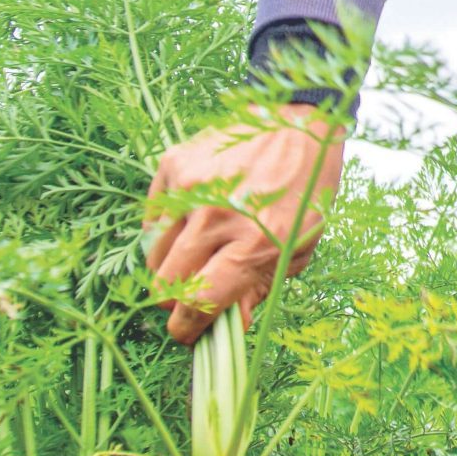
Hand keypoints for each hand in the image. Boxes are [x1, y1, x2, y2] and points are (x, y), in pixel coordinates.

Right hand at [144, 104, 344, 344]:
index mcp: (254, 242)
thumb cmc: (304, 191)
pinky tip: (196, 218)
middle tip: (194, 294)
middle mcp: (216, 216)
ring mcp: (189, 188)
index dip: (188, 329)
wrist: (297, 122)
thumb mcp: (299, 248)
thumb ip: (259, 289)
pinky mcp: (173, 164)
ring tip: (200, 251)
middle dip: (176, 301)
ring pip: (153, 254)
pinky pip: (152, 218)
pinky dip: (167, 229)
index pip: (199, 302)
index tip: (188, 333)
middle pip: (165, 284)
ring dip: (171, 265)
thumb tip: (228, 326)